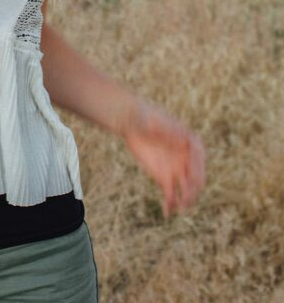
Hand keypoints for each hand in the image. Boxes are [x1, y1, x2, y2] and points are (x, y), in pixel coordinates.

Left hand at [121, 100, 205, 217]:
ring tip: (179, 209)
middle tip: (187, 199)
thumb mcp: (153, 122)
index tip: (194, 179)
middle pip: (195, 177)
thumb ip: (166, 131)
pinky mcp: (164, 178)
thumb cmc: (144, 117)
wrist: (131, 123)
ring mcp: (177, 170)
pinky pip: (171, 194)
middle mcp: (187, 158)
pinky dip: (170, 204)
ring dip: (185, 200)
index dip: (198, 168)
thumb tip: (181, 141)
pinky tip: (166, 213)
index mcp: (190, 141)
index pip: (199, 157)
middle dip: (193, 189)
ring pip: (186, 189)